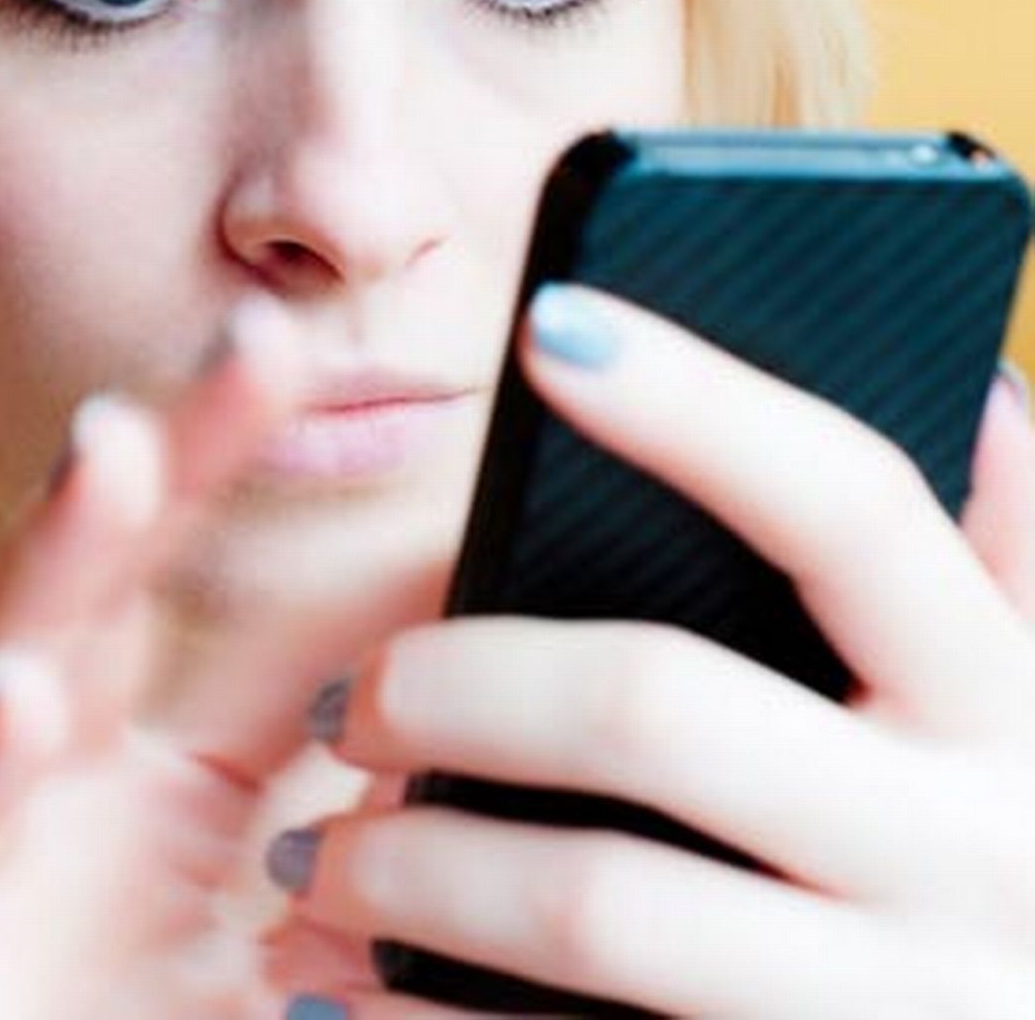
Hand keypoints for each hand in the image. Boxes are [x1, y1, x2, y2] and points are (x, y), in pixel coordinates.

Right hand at [0, 298, 452, 1018]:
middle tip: (253, 338)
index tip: (320, 341)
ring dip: (52, 566)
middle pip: (96, 582)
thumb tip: (501, 633)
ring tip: (117, 452)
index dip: (241, 453)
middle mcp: (48, 771)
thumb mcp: (327, 911)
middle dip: (164, 455)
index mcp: (148, 748)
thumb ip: (388, 786)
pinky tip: (20, 703)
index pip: (196, 571)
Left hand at [275, 287, 1034, 1017]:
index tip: (547, 324)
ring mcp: (888, 1008)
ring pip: (592, 900)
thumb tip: (971, 379)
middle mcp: (976, 856)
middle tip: (349, 703)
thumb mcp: (1023, 735)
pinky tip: (340, 993)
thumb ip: (995, 580)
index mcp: (1009, 715)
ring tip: (312, 855)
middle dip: (454, 686)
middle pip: (656, 703)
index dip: (702, 407)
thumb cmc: (980, 892)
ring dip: (409, 866)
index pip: (850, 510)